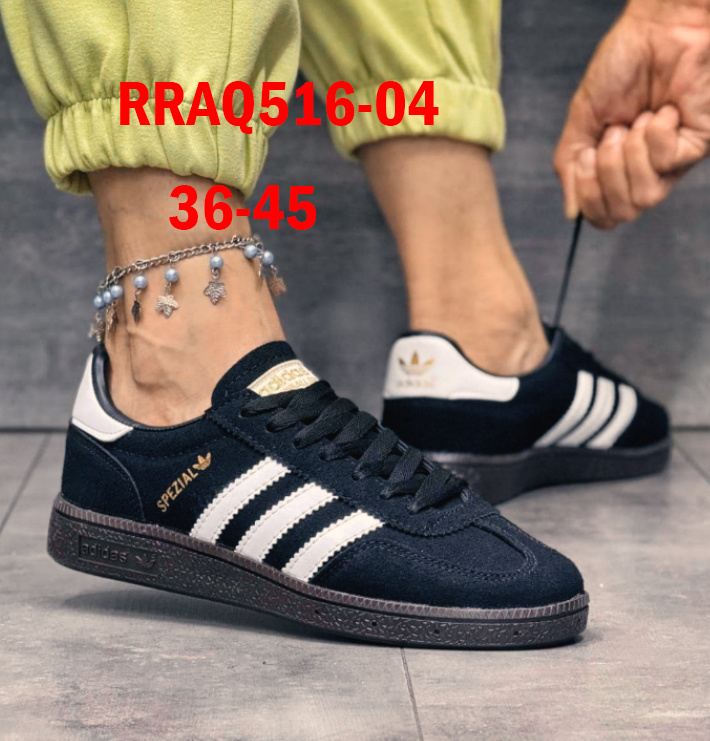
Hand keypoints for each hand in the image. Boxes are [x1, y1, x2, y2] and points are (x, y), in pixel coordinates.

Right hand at [554, 0, 709, 228]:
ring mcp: (673, 161)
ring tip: (633, 121)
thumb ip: (569, 165)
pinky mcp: (698, 144)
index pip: (603, 216)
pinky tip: (661, 111)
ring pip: (646, 197)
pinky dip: (654, 134)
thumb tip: (570, 212)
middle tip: (610, 135)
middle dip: (606, 175)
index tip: (584, 158)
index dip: (588, 198)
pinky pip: (666, 161)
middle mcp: (646, 171)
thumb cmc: (622, 65)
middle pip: (623, 213)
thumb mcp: (582, 119)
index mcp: (617, 169)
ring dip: (628, 156)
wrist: (657, 28)